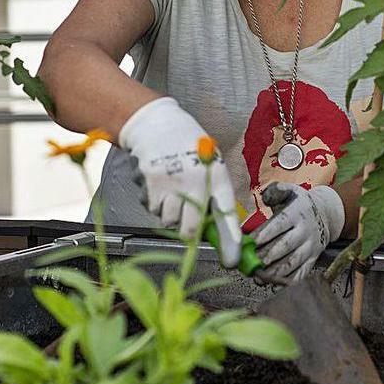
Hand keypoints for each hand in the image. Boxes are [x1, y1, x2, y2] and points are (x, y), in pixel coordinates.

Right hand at [119, 97, 239, 267]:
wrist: (156, 124)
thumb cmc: (186, 145)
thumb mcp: (208, 163)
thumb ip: (213, 194)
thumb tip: (217, 231)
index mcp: (216, 173)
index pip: (226, 211)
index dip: (230, 238)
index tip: (232, 259)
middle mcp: (196, 179)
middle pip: (192, 226)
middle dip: (189, 233)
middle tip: (188, 228)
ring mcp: (172, 182)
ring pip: (169, 221)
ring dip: (169, 215)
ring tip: (171, 194)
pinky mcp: (151, 183)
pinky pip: (152, 209)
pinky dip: (154, 204)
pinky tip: (158, 186)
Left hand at [253, 182, 344, 284]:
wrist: (326, 213)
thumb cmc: (299, 203)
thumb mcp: (289, 191)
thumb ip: (274, 192)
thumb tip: (264, 198)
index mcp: (297, 213)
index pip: (280, 224)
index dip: (266, 233)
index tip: (251, 242)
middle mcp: (305, 230)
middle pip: (286, 246)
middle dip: (269, 255)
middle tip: (253, 263)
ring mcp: (311, 246)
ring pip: (293, 262)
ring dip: (276, 271)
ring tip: (260, 277)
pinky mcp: (314, 258)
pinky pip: (302, 272)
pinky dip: (289, 280)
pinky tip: (275, 285)